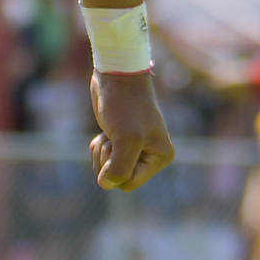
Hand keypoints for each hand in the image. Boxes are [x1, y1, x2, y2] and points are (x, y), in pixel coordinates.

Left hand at [89, 70, 176, 190]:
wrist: (117, 75)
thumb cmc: (126, 105)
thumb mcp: (126, 139)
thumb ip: (119, 168)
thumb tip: (106, 184)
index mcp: (161, 157)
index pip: (129, 183)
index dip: (116, 169)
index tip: (119, 146)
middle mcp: (150, 155)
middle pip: (118, 178)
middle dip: (108, 159)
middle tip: (113, 136)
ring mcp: (135, 148)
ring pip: (108, 169)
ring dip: (102, 152)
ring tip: (110, 132)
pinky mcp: (120, 140)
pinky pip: (103, 158)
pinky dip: (98, 146)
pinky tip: (105, 131)